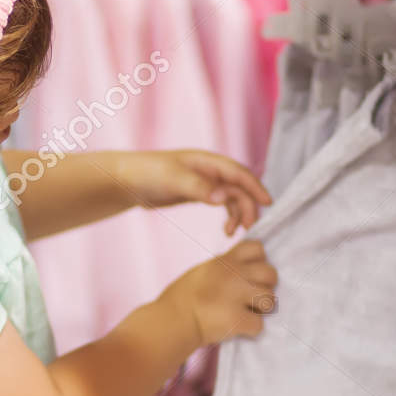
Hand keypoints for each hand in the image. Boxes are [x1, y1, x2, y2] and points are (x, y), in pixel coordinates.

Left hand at [120, 150, 271, 234]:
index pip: (239, 173)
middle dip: (248, 206)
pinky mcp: (200, 193)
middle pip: (240, 187)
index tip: (268, 203)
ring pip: (233, 197)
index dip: (255, 187)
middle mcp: (211, 170)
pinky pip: (223, 203)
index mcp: (208, 161)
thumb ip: (199, 188)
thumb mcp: (173, 180)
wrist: (127, 180)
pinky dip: (228, 216)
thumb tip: (223, 198)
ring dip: (238, 214)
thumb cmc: (148, 173)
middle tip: (248, 229)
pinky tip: (226, 231)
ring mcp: (206, 182)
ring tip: (232, 233)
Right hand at [162, 239, 277, 346]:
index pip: (258, 248)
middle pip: (271, 274)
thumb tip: (248, 269)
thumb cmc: (184, 298)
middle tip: (251, 298)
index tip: (249, 274)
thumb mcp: (204, 270)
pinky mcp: (236, 319)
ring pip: (270, 300)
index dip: (258, 262)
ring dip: (260, 309)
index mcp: (226, 261)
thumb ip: (226, 267)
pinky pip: (259, 325)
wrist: (171, 321)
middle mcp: (234, 274)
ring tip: (245, 312)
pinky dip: (250, 329)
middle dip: (265, 287)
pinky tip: (237, 327)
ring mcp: (236, 296)